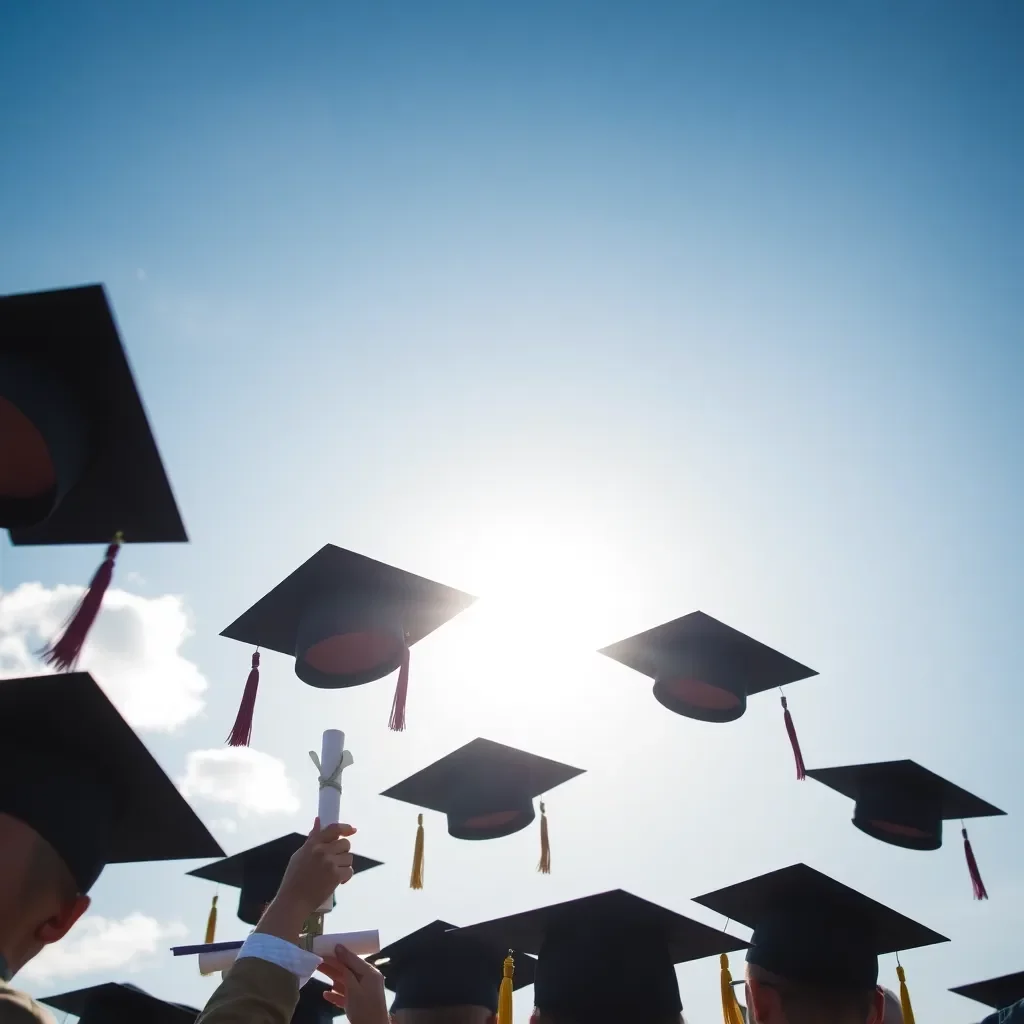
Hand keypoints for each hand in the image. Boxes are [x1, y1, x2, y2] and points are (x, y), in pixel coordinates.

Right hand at [255, 818, 356, 941]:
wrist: (293, 901)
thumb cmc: (294, 879)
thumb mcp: (299, 855)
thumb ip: (312, 839)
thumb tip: (318, 821)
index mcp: (313, 844)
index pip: (333, 829)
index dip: (345, 828)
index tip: (352, 830)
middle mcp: (322, 851)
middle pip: (345, 844)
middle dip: (343, 852)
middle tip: (336, 861)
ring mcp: (329, 863)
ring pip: (349, 858)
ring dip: (344, 865)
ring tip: (333, 873)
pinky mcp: (336, 876)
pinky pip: (349, 871)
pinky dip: (346, 876)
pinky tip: (338, 881)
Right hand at [318, 942, 388, 1023]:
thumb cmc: (364, 1008)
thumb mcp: (354, 988)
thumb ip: (346, 970)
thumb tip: (339, 949)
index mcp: (370, 973)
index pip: (353, 959)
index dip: (339, 953)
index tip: (326, 947)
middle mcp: (367, 980)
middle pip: (347, 969)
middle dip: (332, 964)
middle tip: (317, 958)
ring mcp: (362, 992)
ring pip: (344, 981)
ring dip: (331, 977)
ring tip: (317, 970)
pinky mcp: (356, 1004)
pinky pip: (344, 995)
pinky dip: (335, 994)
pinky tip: (325, 994)